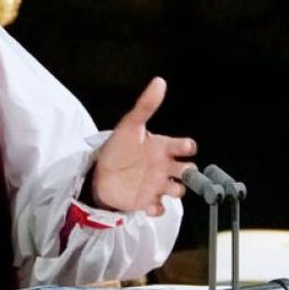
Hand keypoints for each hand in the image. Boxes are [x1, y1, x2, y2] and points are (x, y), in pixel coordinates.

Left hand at [91, 77, 196, 216]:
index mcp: (163, 147)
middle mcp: (164, 166)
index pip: (186, 147)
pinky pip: (159, 208)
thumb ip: (146, 105)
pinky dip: (157, 207)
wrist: (98, 172)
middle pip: (189, 171)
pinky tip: (148, 203)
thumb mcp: (130, 124)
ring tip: (163, 187)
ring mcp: (157, 184)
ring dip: (174, 190)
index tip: (183, 146)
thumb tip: (159, 81)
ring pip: (178, 190)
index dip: (187, 146)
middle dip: (190, 173)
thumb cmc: (117, 147)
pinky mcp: (147, 201)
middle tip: (182, 172)